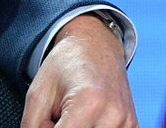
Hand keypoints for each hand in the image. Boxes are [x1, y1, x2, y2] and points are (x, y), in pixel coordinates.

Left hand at [21, 14, 138, 127]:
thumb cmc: (64, 67)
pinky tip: (89, 120)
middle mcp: (113, 114)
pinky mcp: (133, 125)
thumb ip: (33, 127)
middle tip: (57, 118)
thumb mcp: (36, 96)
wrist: (95, 46)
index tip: (47, 121)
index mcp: (88, 103)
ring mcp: (126, 121)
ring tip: (73, 118)